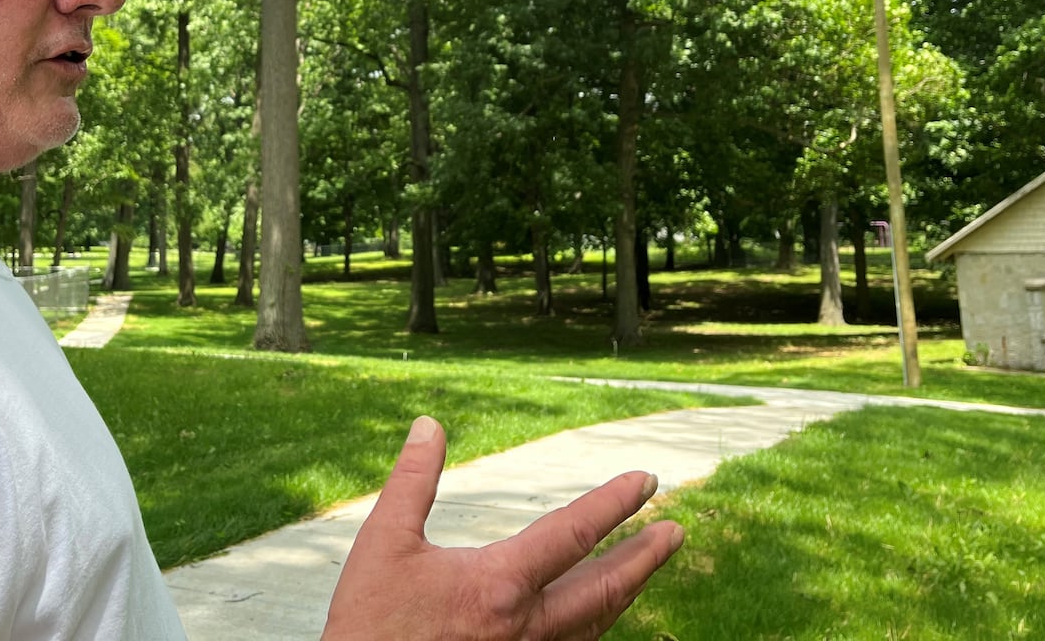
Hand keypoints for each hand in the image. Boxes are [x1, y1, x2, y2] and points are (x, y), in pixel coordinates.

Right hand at [321, 415, 683, 639]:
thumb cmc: (369, 625)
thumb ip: (412, 482)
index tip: (646, 481)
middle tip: (675, 532)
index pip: (573, 534)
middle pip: (605, 590)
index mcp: (500, 586)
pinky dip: (591, 630)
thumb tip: (429, 425)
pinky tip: (591, 620)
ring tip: (642, 571)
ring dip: (623, 595)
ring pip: (593, 628)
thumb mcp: (383, 544)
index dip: (614, 504)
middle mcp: (527, 628)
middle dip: (644, 558)